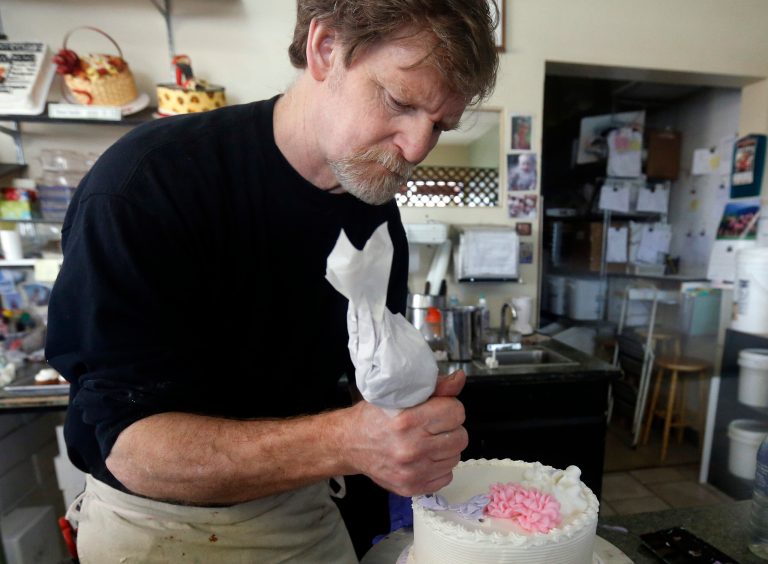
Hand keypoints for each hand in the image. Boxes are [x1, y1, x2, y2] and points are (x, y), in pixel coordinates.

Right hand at [343, 370, 467, 495]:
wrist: (349, 444)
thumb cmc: (373, 417)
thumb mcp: (399, 394)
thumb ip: (434, 387)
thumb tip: (459, 378)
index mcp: (408, 421)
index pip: (456, 412)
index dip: (450, 407)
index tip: (440, 408)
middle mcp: (411, 449)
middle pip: (460, 437)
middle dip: (450, 428)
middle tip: (434, 425)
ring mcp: (412, 472)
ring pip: (455, 457)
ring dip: (445, 448)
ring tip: (428, 440)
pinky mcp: (412, 487)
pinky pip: (446, 476)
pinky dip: (439, 466)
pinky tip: (424, 456)